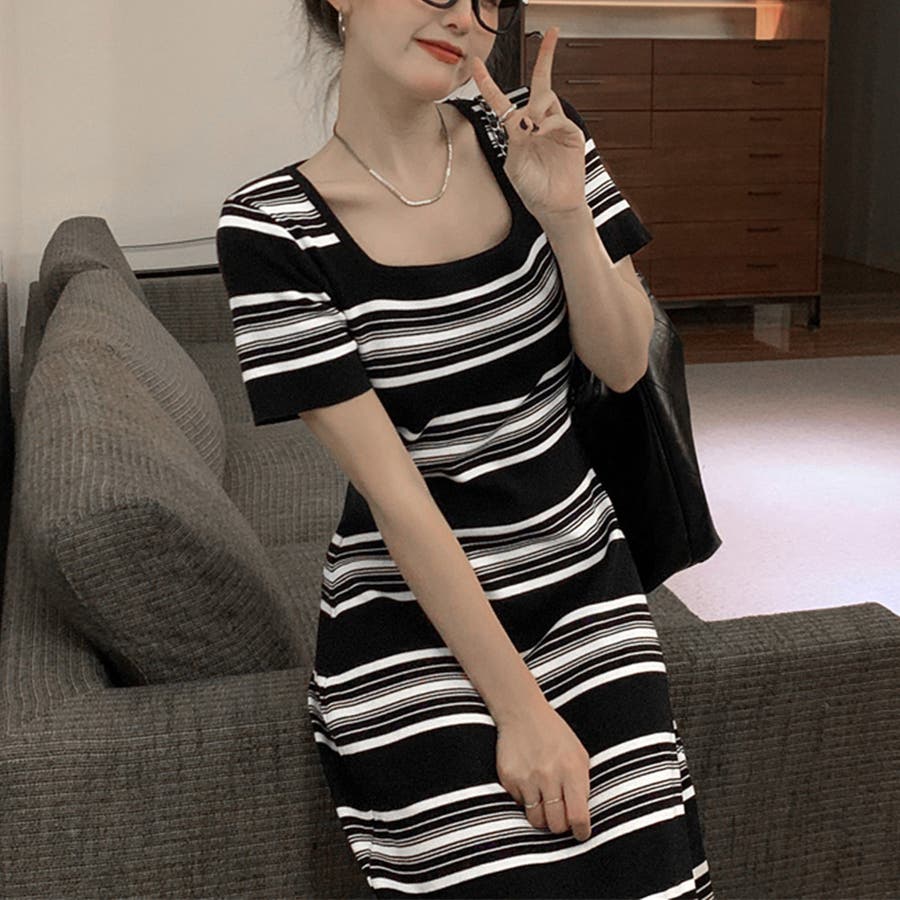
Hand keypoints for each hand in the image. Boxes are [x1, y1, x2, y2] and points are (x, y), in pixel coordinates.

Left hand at [470, 26, 587, 225]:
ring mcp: (556, 127)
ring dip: (536, 108)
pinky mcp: (572, 135)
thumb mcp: (514, 165)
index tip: (475, 63)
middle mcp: (538, 122)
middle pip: (540, 82)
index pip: (501, 100)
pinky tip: (540, 133)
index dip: (488, 82)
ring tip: (532, 129)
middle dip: (546, 55)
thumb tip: (524, 119)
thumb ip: (515, 141)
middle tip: (552, 32)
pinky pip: (559, 119)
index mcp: (517, 129)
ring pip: (546, 99)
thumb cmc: (532, 189)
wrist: (553, 207)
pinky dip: (548, 124)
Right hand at [495, 699, 592, 842]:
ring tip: (545, 803)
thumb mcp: (579, 754)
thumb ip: (582, 784)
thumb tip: (581, 816)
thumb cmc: (555, 734)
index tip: (580, 833)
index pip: (578, 816)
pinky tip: (529, 783)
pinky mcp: (509, 778)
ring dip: (542, 816)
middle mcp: (549, 776)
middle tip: (560, 816)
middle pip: (556, 824)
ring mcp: (527, 778)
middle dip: (560, 825)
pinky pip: (520, 805)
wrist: (523, 714)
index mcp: (572, 770)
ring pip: (537, 820)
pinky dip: (526, 800)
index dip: (581, 831)